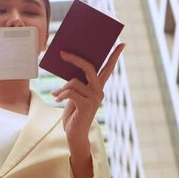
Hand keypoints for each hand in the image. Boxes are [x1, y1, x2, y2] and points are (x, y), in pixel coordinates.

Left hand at [51, 43, 124, 177]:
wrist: (74, 134)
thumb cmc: (74, 113)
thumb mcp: (75, 95)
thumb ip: (76, 83)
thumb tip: (68, 67)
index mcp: (98, 87)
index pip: (109, 68)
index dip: (115, 56)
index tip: (122, 44)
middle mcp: (99, 91)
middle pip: (89, 68)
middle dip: (75, 58)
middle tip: (62, 53)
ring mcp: (94, 98)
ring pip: (74, 81)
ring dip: (62, 88)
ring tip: (57, 94)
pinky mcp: (87, 105)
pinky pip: (70, 92)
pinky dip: (61, 94)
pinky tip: (56, 99)